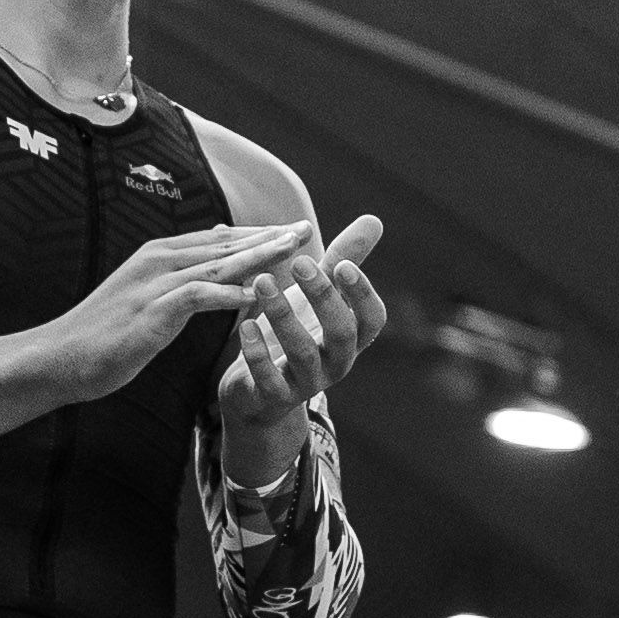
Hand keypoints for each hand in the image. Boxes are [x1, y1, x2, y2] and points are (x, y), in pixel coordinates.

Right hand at [31, 224, 308, 402]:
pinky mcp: (151, 309)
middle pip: (225, 243)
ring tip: (294, 252)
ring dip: (259, 256)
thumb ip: (180, 270)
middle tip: (307, 230)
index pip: (219, 238)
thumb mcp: (146, 293)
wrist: (60, 356)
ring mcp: (154, 282)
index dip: (258, 234)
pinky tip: (258, 296)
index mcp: (159, 254)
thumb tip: (216, 241)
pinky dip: (230, 293)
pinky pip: (199, 296)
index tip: (293, 231)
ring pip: (217, 263)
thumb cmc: (104, 332)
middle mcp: (159, 259)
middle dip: (268, 237)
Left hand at [216, 215, 386, 480]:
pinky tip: (244, 325)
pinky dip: (257, 352)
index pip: (372, 319)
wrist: (260, 394)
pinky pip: (269, 379)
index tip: (342, 264)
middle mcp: (337, 363)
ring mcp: (307, 383)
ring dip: (283, 315)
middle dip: (322, 297)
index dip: (362, 294)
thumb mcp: (319, 296)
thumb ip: (344, 260)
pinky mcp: (274, 398)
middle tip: (300, 262)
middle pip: (341, 333)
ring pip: (302, 353)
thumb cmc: (297, 333)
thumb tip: (374, 219)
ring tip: (262, 282)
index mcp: (351, 338)